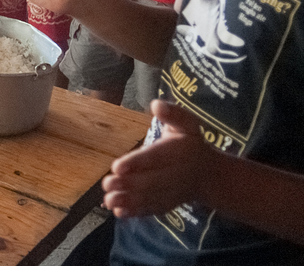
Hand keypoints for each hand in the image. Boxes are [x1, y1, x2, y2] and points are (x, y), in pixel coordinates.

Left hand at [102, 100, 211, 218]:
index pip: (155, 158)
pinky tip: (119, 212)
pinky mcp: (167, 203)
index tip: (117, 166)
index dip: (136, 163)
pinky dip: (137, 212)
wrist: (209, 175)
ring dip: (128, 200)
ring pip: (149, 197)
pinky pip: (153, 208)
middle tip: (107, 183)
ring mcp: (171, 191)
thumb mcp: (188, 124)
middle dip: (128, 184)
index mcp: (178, 152)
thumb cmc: (191, 144)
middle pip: (150, 181)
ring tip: (109, 200)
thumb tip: (156, 104)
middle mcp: (175, 174)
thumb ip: (173, 114)